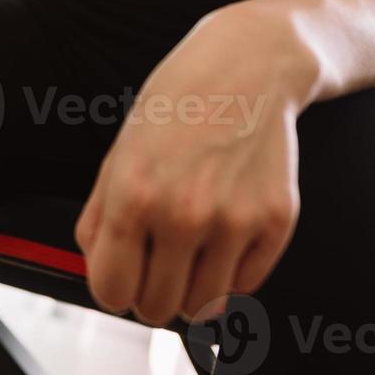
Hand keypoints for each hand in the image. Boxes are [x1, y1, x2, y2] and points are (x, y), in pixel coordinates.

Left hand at [74, 6, 313, 326]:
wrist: (249, 65)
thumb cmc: (180, 102)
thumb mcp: (120, 151)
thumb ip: (99, 218)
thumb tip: (99, 271)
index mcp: (134, 194)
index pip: (110, 291)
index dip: (114, 287)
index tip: (124, 274)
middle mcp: (183, 213)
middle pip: (156, 308)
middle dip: (151, 292)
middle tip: (159, 261)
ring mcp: (235, 220)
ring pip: (203, 308)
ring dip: (192, 289)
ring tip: (192, 252)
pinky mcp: (276, 221)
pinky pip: (245, 286)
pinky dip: (232, 271)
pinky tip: (225, 231)